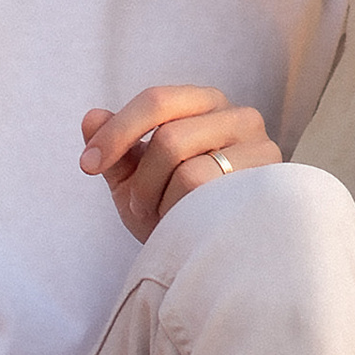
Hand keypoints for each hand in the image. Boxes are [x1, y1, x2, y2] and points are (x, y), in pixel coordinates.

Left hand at [80, 84, 277, 236]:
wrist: (214, 254)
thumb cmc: (174, 210)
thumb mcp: (136, 181)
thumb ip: (116, 150)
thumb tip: (91, 117)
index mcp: (205, 103)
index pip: (156, 101)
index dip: (116, 132)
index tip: (87, 164)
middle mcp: (239, 115)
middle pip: (168, 138)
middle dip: (142, 181)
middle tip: (139, 205)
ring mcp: (260, 147)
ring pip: (186, 170)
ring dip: (162, 202)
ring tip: (168, 216)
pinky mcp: (266, 182)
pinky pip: (206, 196)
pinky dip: (182, 213)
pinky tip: (191, 223)